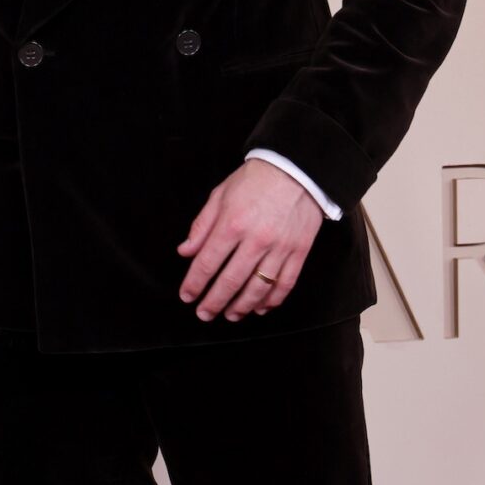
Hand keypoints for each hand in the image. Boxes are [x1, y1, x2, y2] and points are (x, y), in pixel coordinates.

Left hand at [176, 159, 322, 322]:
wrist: (296, 169)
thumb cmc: (255, 180)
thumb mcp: (220, 195)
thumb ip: (202, 226)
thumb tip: (186, 252)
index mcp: (232, 224)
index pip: (207, 263)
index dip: (194, 284)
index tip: (187, 296)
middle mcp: (256, 240)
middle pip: (231, 281)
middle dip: (214, 302)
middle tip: (204, 314)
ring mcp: (280, 248)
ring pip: (258, 288)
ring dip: (241, 306)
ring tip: (230, 315)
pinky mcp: (298, 252)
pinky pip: (285, 284)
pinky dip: (272, 301)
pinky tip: (260, 308)